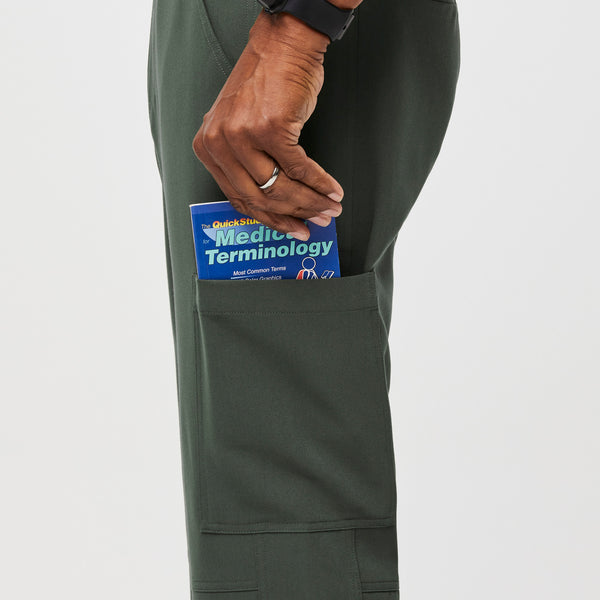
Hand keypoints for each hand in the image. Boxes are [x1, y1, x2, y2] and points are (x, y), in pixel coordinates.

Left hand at [192, 11, 343, 240]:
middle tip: (316, 222)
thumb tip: (278, 200)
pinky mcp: (270, 129)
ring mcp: (243, 136)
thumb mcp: (240, 125)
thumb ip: (247, 162)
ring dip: (310, 203)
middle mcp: (220, 143)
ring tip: (329, 209)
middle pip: (260, 197)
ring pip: (279, 188)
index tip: (290, 229)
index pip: (238, 198)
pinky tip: (333, 191)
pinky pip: (299, 170)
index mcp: (208, 147)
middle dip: (293, 215)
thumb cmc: (266, 83)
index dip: (269, 219)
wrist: (283, 44)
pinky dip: (320, 184)